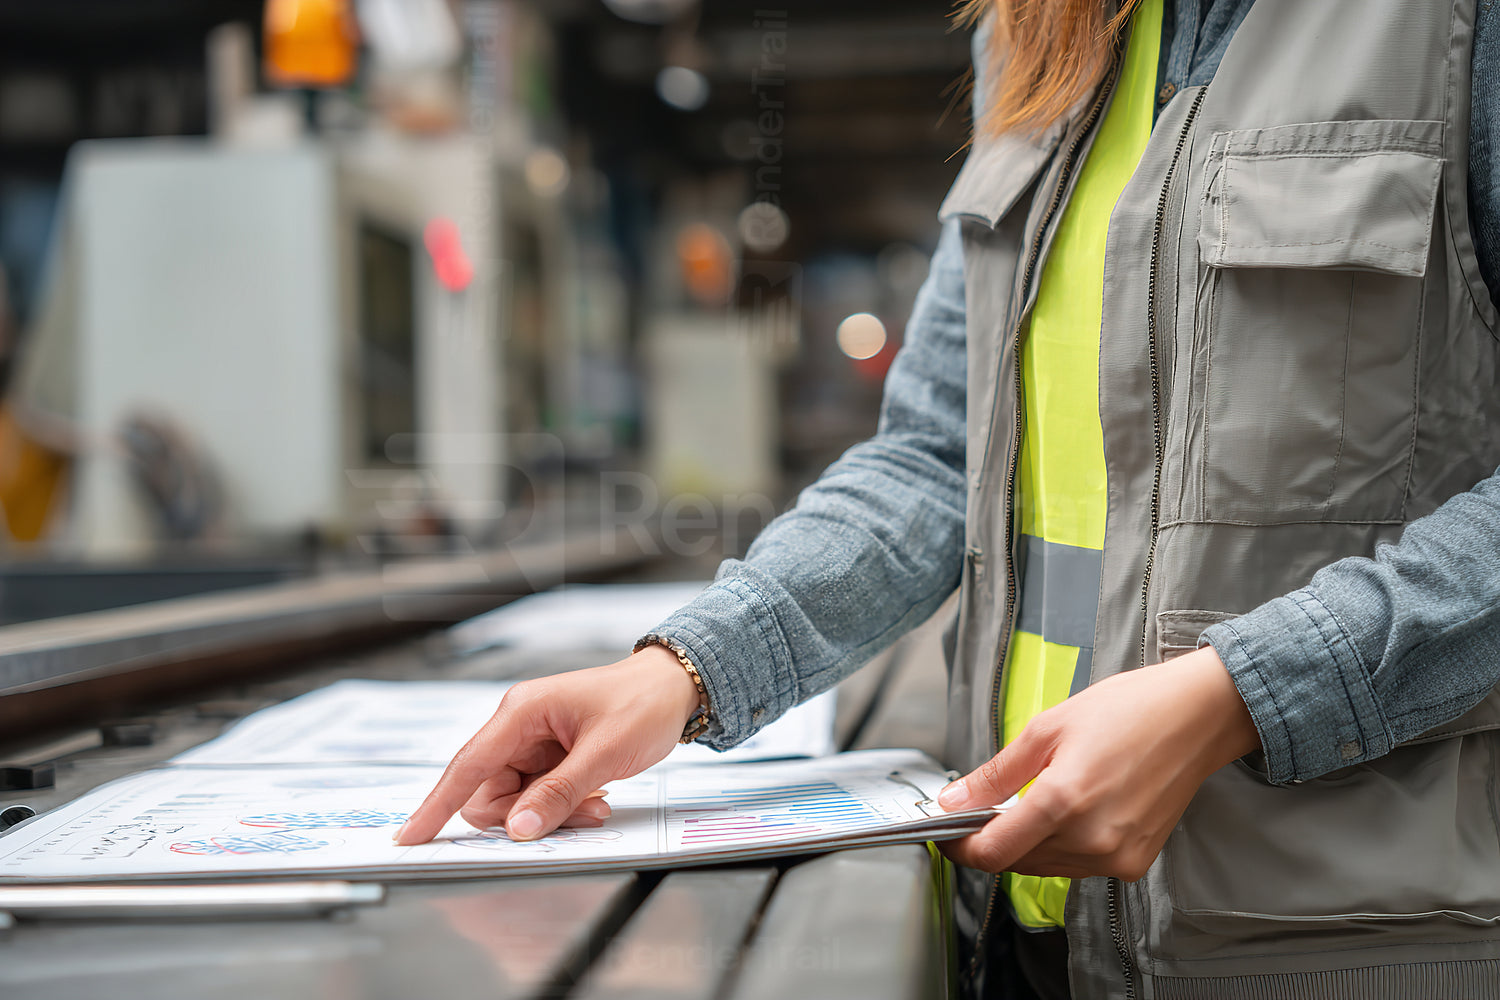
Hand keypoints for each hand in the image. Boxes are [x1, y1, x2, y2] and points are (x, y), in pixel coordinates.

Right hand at [393, 645, 702, 845]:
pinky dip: (562, 807)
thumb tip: (520, 827)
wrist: (674, 688)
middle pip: (489, 793)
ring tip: (596, 803)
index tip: (412, 837)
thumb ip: (560, 793)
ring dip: (551, 813)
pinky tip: (595, 796)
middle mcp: (518, 726)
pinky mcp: (547, 758)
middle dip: (527, 815)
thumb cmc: (642, 704)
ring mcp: (532, 744)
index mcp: (522, 711)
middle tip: (580, 813)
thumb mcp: (605, 753)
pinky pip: (537, 798)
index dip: (437, 805)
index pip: (468, 765)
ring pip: (515, 802)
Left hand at [936, 646, 1259, 880]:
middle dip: (992, 840)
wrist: (1196, 718)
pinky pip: (1079, 866)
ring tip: (1032, 802)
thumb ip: (996, 774)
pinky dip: (1062, 847)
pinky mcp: (1135, 862)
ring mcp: (1116, 856)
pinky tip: (1070, 812)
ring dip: (1027, 844)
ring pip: (1046, 867)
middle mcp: (1091, 839)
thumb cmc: (1130, 711)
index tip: (946, 835)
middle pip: (1016, 862)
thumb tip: (955, 799)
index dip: (960, 848)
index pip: (992, 853)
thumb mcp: (1047, 728)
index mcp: (1063, 801)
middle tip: (983, 809)